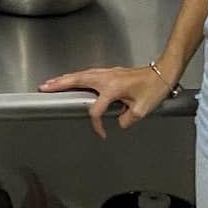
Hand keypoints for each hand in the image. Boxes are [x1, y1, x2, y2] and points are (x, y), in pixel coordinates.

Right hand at [39, 65, 171, 140]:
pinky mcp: (109, 72)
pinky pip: (87, 73)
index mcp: (112, 88)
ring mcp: (107, 72)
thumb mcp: (142, 110)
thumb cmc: (153, 89)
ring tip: (51, 83)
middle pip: (77, 80)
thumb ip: (125, 119)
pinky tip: (71, 79)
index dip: (97, 124)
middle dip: (60, 84)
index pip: (96, 109)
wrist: (162, 73)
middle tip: (44, 87)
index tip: (102, 134)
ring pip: (80, 74)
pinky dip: (75, 76)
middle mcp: (106, 77)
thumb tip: (118, 122)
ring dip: (65, 78)